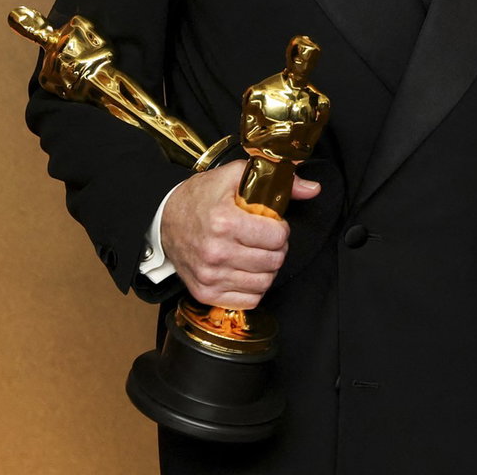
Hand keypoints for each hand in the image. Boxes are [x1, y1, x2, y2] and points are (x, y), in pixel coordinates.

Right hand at [159, 161, 319, 308]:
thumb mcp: (236, 176)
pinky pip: (248, 300)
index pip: (277, 236)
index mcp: (224, 222)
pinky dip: (254, 288)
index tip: (273, 224)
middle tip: (268, 240)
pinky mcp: (205, 293)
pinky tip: (247, 270)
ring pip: (264, 283)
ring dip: (268, 269)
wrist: (164, 221)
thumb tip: (312, 188)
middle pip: (273, 261)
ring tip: (258, 254)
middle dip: (277, 248)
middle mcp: (216, 252)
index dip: (281, 229)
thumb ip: (278, 179)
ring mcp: (210, 276)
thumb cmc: (200, 198)